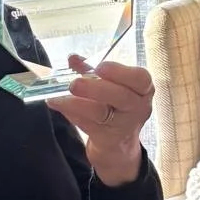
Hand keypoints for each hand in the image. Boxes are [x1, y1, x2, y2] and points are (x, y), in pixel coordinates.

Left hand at [46, 56, 151, 186]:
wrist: (119, 141)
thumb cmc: (114, 105)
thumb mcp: (108, 85)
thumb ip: (89, 70)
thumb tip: (72, 58)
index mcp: (143, 88)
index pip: (140, 78)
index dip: (120, 72)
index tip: (99, 67)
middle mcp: (138, 107)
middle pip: (122, 97)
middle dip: (96, 89)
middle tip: (74, 84)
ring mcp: (124, 125)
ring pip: (101, 113)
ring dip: (76, 103)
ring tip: (56, 97)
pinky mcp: (107, 139)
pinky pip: (87, 124)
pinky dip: (70, 113)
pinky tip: (56, 103)